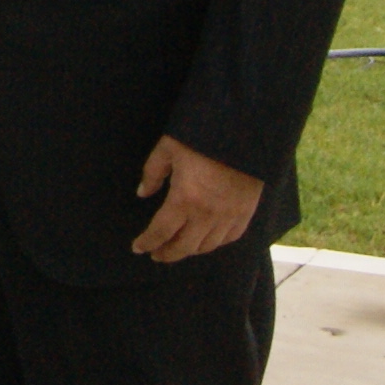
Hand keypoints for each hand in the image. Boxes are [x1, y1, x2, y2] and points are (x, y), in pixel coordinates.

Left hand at [130, 135, 261, 262]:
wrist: (244, 131)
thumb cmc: (201, 137)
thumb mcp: (168, 148)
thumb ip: (153, 173)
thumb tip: (142, 193)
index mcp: (184, 200)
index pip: (161, 231)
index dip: (147, 242)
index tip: (138, 247)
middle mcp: (207, 215)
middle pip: (184, 246)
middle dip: (167, 253)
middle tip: (156, 254)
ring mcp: (229, 216)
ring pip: (207, 246)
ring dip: (190, 250)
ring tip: (179, 247)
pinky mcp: (246, 212)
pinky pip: (229, 238)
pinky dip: (215, 243)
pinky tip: (206, 240)